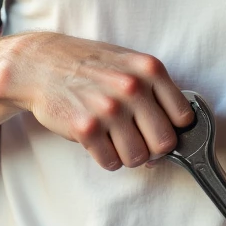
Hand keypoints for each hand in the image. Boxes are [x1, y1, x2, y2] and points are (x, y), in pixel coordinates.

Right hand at [2, 32, 193, 171]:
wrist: (41, 63)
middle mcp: (133, 88)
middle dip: (152, 149)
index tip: (159, 130)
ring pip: (138, 158)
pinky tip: (97, 140)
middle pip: (165, 143)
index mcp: (150, 70)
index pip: (184, 118)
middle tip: (137, 140)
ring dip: (127, 155)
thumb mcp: (129, 63)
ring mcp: (109, 108)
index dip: (173, 129)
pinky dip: (105, 158)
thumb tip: (178, 129)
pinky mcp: (85, 128)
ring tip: (113, 139)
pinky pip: (111, 162)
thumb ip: (155, 89)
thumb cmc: (89, 65)